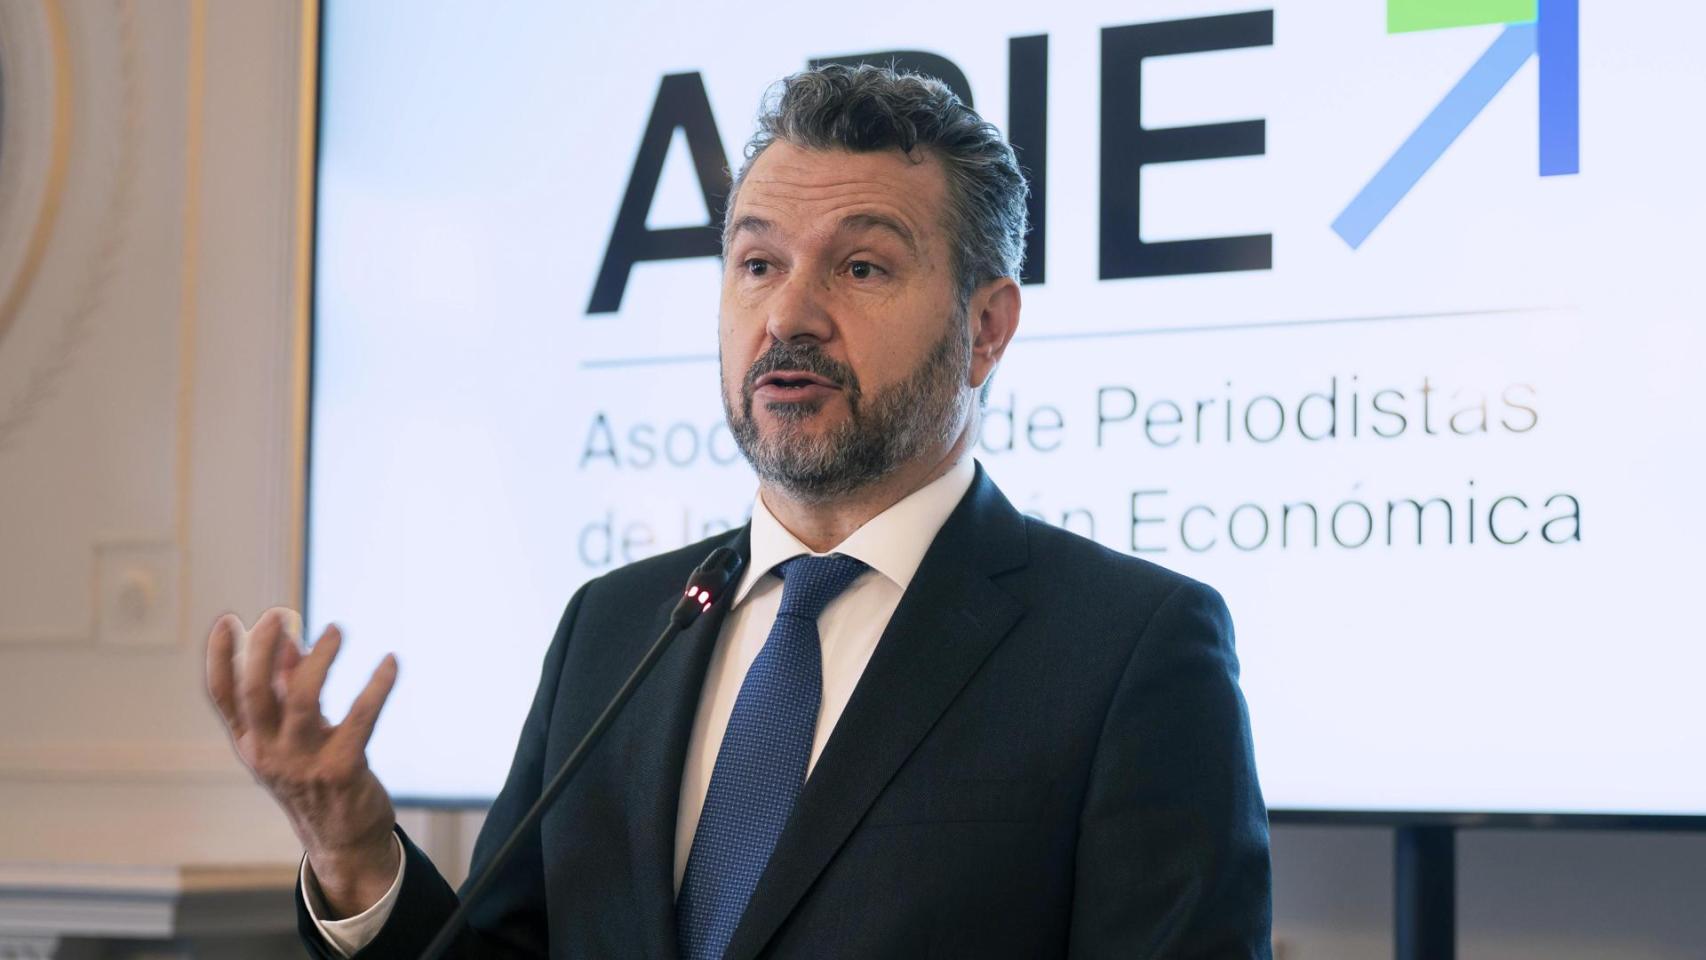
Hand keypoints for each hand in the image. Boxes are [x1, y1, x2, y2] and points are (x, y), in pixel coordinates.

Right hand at [205, 607, 401, 917]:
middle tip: (279, 615)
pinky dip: (377, 686)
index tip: (227, 620)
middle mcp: (269, 753)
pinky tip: (391, 663)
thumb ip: (287, 690)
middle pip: (255, 694)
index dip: (220, 658)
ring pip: (302, 699)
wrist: (343, 841)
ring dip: (320, 659)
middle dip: (263, 649)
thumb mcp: (292, 738)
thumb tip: (291, 641)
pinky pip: (361, 718)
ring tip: (336, 630)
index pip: (222, 698)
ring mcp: (303, 764)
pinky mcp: (342, 769)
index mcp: (251, 743)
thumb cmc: (315, 778)